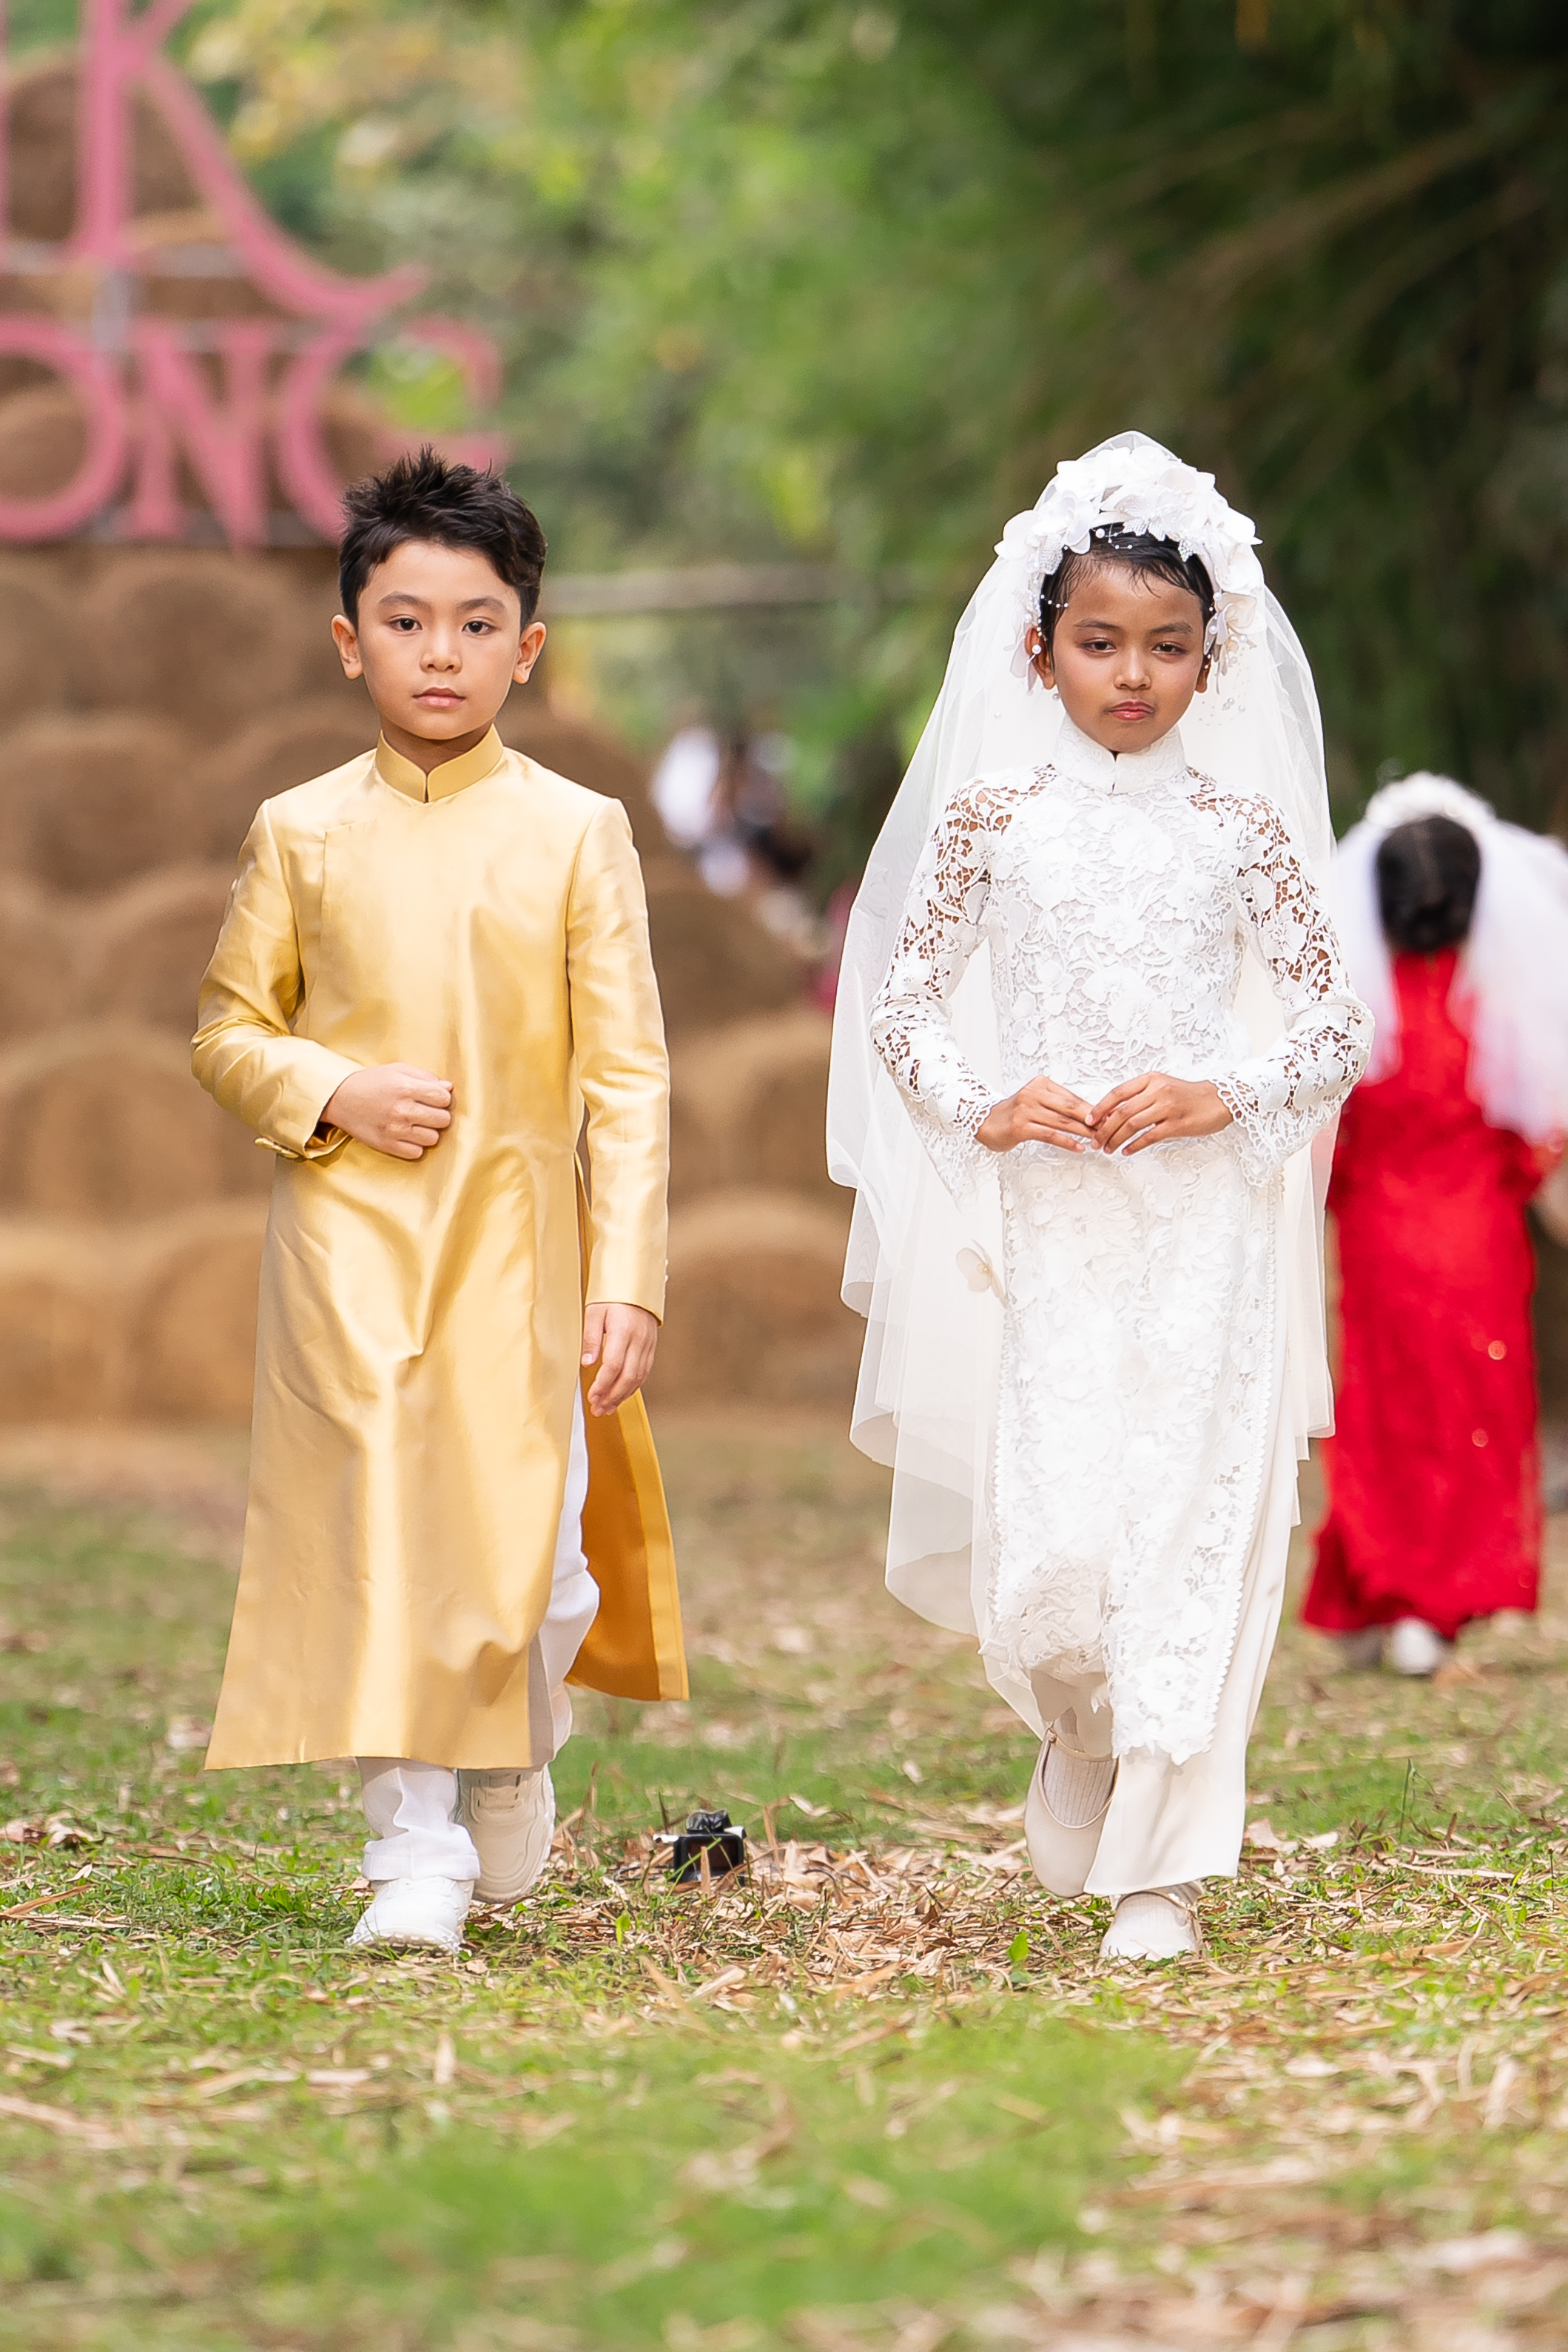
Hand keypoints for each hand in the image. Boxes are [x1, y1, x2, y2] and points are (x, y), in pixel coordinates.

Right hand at [320, 1064, 453, 1160]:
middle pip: (443, 1120)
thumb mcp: (397, 1070)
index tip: (433, 1098)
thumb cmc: (371, 1082)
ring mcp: (394, 1129)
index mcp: (405, 1087)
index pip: (444, 1098)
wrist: (339, 1099)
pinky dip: (415, 1146)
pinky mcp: (387, 1145)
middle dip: (438, 1115)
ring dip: (428, 1132)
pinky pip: (417, 1153)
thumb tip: (449, 1087)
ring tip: (416, 1125)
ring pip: (433, 1138)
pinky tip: (407, 1136)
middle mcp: (401, 1109)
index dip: (442, 1098)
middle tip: (426, 1112)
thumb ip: (425, 1076)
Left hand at [582, 1302, 659, 1415]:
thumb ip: (591, 1338)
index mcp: (624, 1331)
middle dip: (612, 1396)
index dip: (602, 1385)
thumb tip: (587, 1363)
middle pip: (628, 1377)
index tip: (591, 1396)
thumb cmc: (613, 1296)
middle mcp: (639, 1340)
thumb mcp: (595, 1312)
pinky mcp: (651, 1348)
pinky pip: (644, 1372)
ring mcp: (648, 1345)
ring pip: (638, 1378)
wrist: (637, 1285)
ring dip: (622, 1396)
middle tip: (598, 1408)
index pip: (613, 1366)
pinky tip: (622, 1394)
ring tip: (608, 1407)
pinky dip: (633, 1387)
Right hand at [976, 1076, 1095, 1153]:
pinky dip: (1067, 1142)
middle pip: (1070, 1108)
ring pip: (1062, 1122)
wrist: (984, 1122)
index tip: (1107, 1119)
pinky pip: (1050, 1135)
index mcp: (1041, 1084)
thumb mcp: (1036, 1102)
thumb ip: (1058, 1105)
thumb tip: (1090, 1115)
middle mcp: (1033, 1093)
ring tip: (1098, 1140)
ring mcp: (1026, 1109)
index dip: (1092, 1109)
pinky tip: (1079, 1148)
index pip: (1072, 1097)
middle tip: (1108, 1130)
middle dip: (1092, 1120)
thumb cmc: (1014, 1115)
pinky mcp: (1021, 1126)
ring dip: (1083, 1133)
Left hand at [1090, 1073, 1231, 1156]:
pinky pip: (1149, 1137)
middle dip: (1104, 1129)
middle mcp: (1158, 1091)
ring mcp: (1168, 1107)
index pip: (1118, 1093)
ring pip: (1132, 1125)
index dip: (1100, 1108)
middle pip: (1122, 1112)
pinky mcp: (1177, 1125)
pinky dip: (1134, 1146)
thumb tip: (1111, 1114)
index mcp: (1151, 1079)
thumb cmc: (1187, 1096)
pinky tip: (1126, 1152)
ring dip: (1116, 1139)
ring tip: (1108, 1150)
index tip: (1089, 1121)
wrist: (1219, 1100)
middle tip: (1095, 1142)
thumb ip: (1140, 1097)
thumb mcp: (1162, 1088)